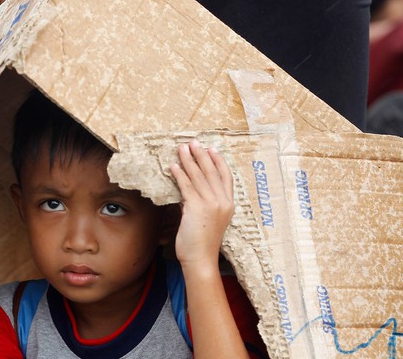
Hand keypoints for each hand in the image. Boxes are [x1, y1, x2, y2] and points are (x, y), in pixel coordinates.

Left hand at [169, 140, 234, 268]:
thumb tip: (188, 191)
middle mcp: (223, 202)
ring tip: (181, 149)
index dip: (219, 161)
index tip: (212, 149)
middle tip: (194, 142)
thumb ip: (202, 204)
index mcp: (229, 205)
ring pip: (199, 176)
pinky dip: (180, 174)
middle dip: (202, 155)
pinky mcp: (197, 208)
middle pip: (212, 172)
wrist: (201, 260)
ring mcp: (211, 205)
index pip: (226, 177)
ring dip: (189, 160)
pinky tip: (173, 167)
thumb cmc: (202, 243)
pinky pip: (187, 186)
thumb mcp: (208, 220)